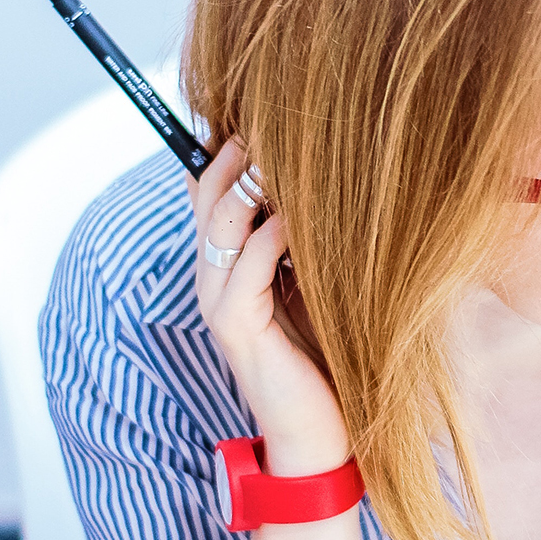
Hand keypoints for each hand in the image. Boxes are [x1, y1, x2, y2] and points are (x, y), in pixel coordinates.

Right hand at [188, 140, 350, 475]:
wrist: (325, 430)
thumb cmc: (329, 351)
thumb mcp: (318, 280)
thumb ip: (309, 238)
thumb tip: (332, 181)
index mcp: (231, 262)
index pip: (215, 188)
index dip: (232, 148)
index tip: (267, 109)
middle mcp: (216, 276)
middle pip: (208, 193)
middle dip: (236, 151)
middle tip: (271, 116)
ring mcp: (221, 300)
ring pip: (221, 222)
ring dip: (254, 183)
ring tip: (285, 153)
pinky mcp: (237, 327)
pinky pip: (248, 264)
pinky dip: (276, 233)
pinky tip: (305, 215)